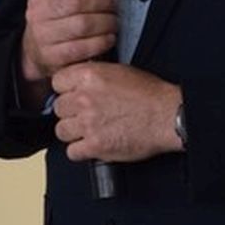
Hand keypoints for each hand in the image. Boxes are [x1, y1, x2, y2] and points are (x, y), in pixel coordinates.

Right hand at [20, 0, 125, 89]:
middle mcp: (37, 11)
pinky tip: (108, 38)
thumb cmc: (60, 17)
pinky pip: (83, 48)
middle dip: (104, 1)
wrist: (39, 50)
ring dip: (106, 22)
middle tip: (115, 5)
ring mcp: (42, 35)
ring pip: (83, 24)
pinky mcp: (52, 57)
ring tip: (113, 22)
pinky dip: (102, 42)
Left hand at [52, 62, 182, 165]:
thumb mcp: (120, 71)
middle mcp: (84, 98)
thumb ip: (95, 76)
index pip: (57, 82)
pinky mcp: (95, 145)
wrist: (167, 116)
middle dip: (70, 113)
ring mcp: (88, 123)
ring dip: (73, 133)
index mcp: (89, 76)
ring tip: (89, 132)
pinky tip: (93, 145)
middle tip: (85, 115)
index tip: (72, 95)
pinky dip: (81, 151)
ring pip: (61, 131)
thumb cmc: (151, 95)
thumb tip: (80, 82)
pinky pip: (72, 152)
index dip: (65, 90)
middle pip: (58, 108)